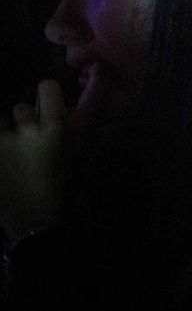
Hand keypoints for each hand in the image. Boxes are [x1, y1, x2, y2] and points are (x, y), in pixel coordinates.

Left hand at [0, 81, 65, 241]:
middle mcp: (27, 132)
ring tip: (9, 148)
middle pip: (20, 109)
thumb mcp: (67, 160)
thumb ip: (59, 136)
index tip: (46, 89)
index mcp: (54, 132)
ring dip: (4, 131)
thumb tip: (51, 122)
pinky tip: (6, 163)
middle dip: (22, 118)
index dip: (47, 90)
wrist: (32, 222)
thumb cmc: (58, 192)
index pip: (49, 91)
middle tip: (23, 132)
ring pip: (0, 123)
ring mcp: (3, 145)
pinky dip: (3, 149)